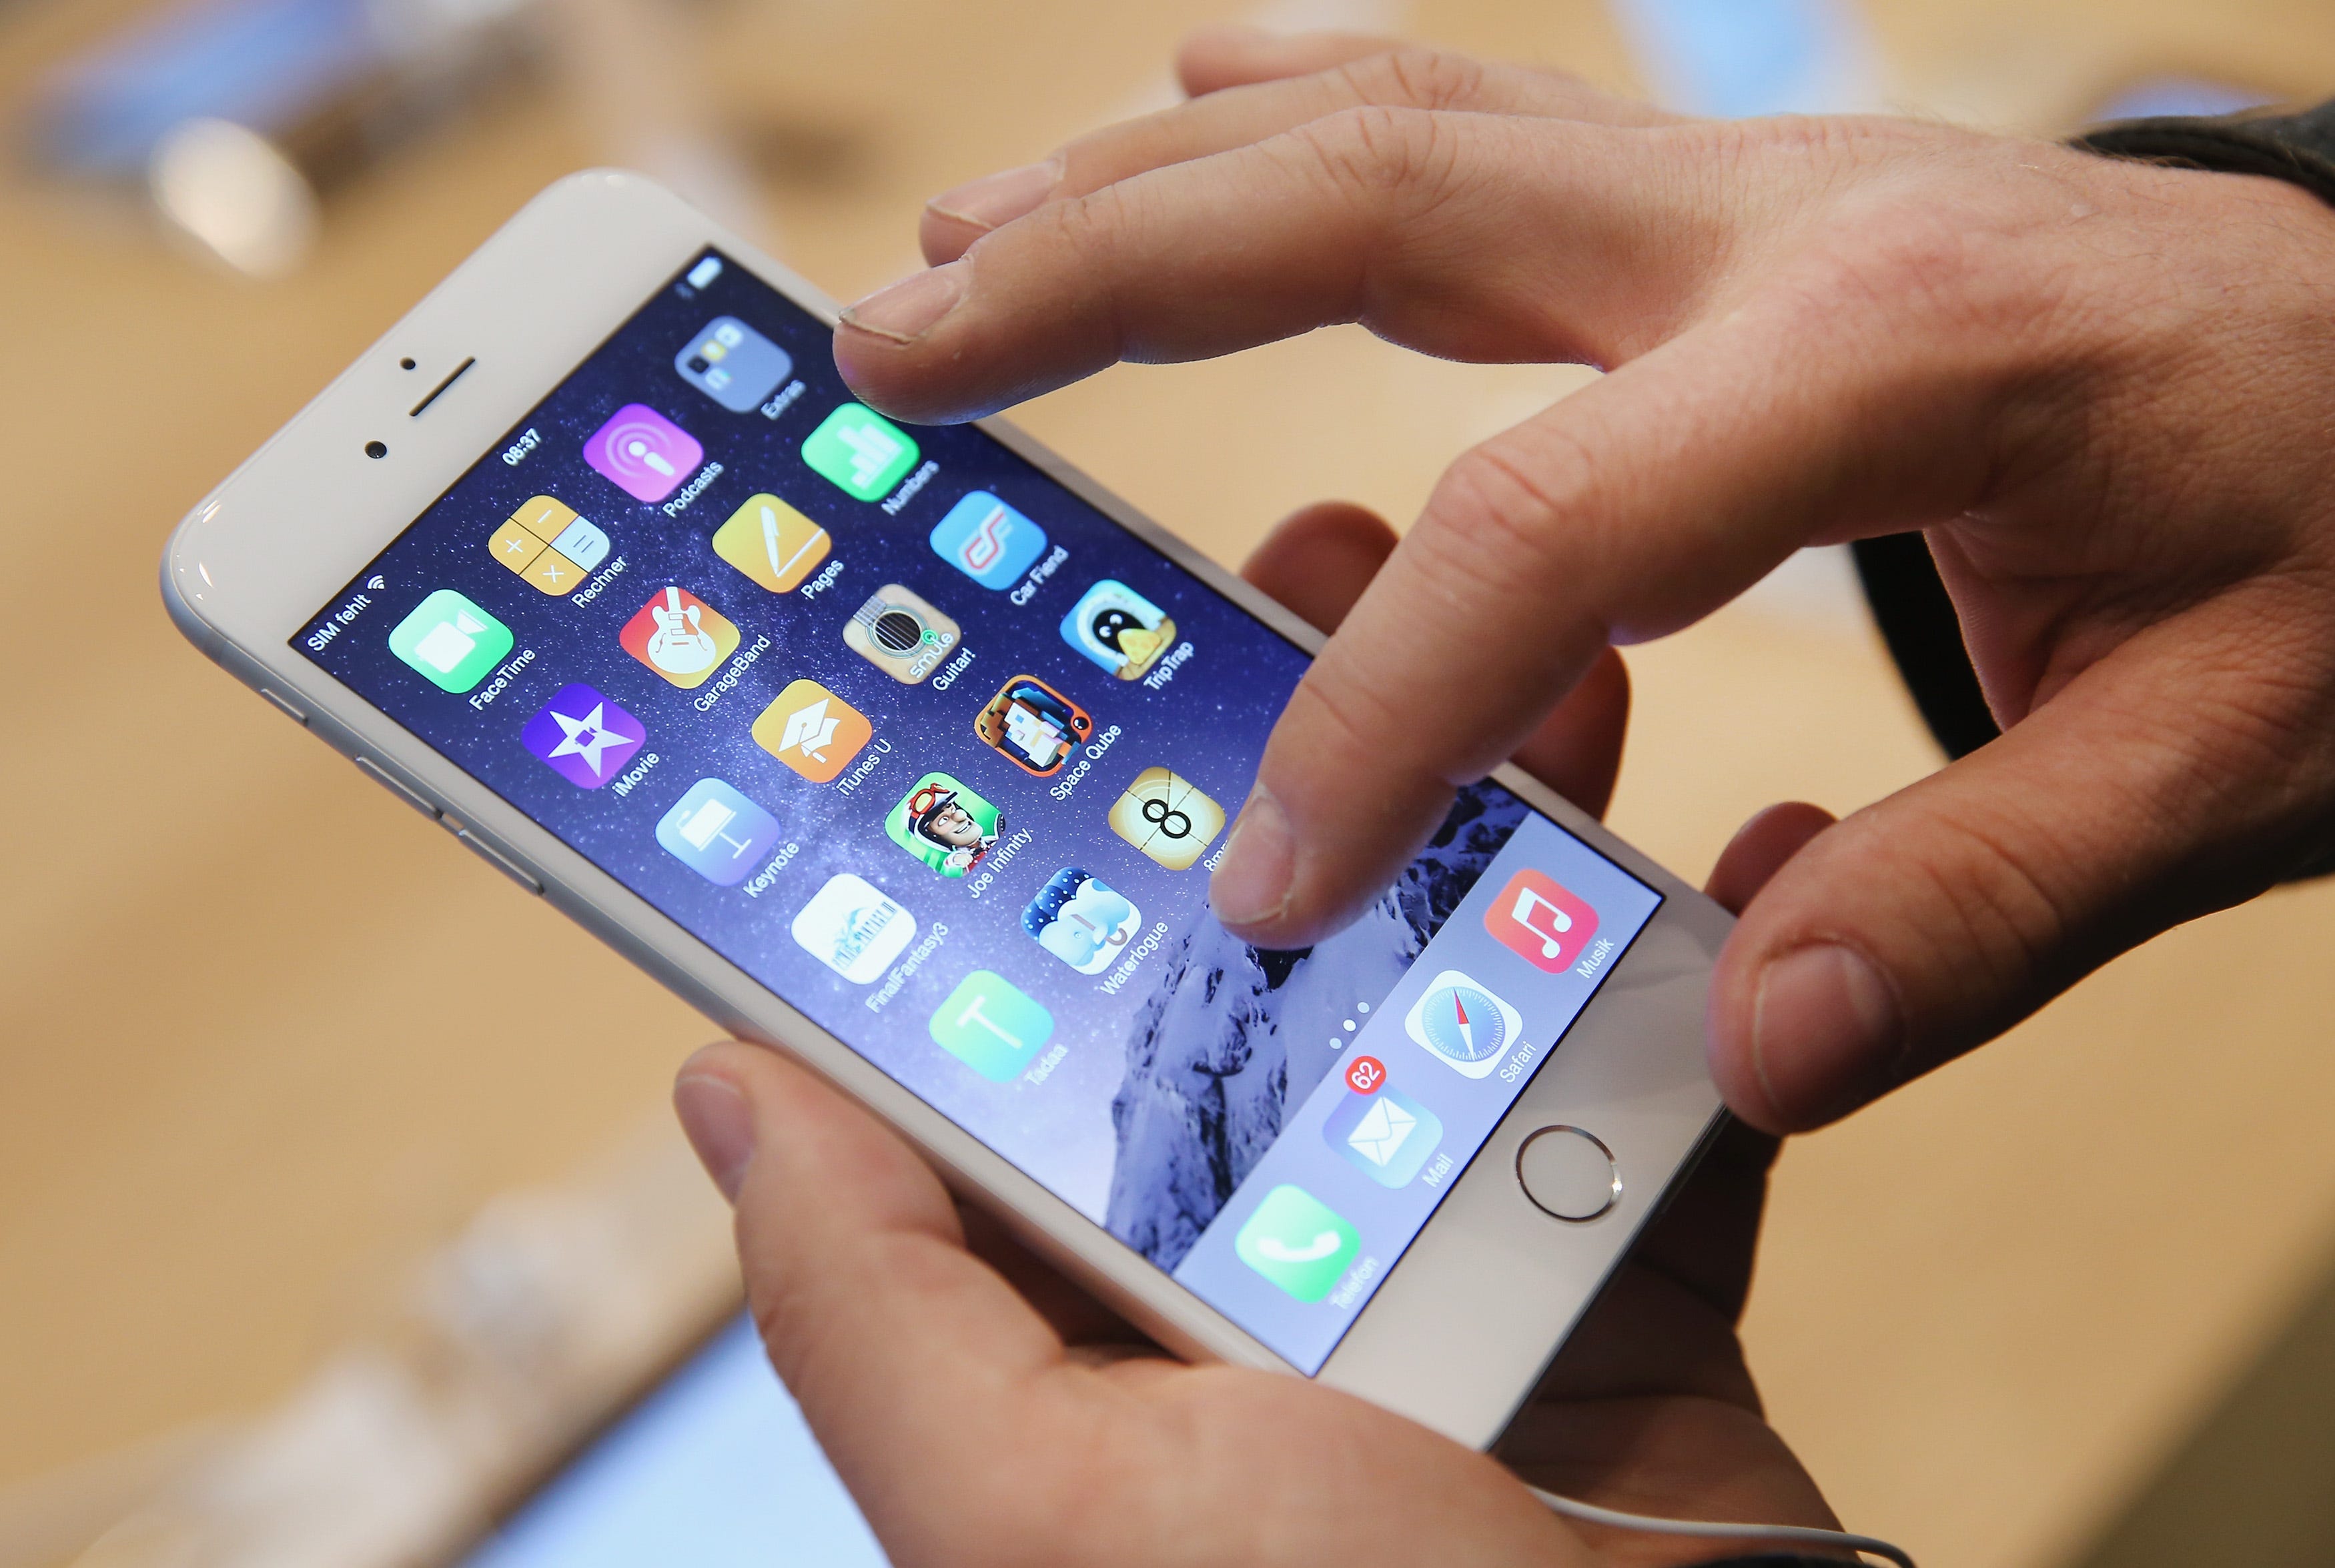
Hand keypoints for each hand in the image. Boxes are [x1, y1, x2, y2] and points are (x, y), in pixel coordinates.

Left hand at [674, 502, 1838, 1567]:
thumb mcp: (1035, 1508)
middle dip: (1303, 758)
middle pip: (1265, 949)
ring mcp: (1448, 1245)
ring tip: (1540, 649)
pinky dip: (1703, 955)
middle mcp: (1256, 1253)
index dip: (1022, 826)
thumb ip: (874, 1301)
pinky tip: (1736, 830)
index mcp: (1088, 1292)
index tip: (1043, 646)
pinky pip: (1659, 1068)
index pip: (1023, 1018)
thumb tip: (733, 1088)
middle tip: (1330, 576)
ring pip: (1467, 969)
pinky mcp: (1623, 1262)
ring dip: (1508, 808)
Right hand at [828, 28, 2334, 1131]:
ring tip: (953, 268)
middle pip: (1377, 205)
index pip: (1554, 533)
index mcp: (1899, 357)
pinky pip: (1465, 117)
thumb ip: (1987, 902)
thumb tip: (1754, 1047)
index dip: (1378, 711)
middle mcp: (1783, 226)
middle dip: (1106, 288)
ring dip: (1147, 185)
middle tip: (892, 367)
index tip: (1263, 878)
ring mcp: (1743, 185)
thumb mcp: (2244, 756)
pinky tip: (1173, 126)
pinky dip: (1292, 116)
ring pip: (1387, 121)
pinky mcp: (1730, 200)